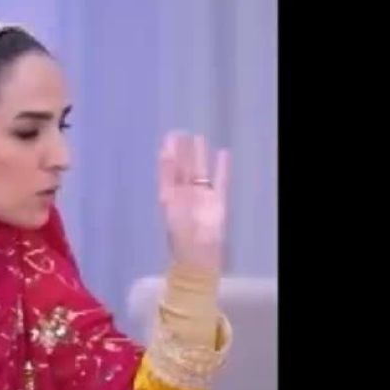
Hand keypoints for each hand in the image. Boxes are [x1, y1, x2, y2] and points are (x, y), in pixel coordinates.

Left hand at [158, 131, 229, 270]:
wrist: (197, 257)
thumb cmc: (180, 236)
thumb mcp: (170, 204)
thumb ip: (169, 179)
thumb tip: (166, 155)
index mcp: (169, 197)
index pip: (167, 172)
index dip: (168, 155)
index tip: (167, 138)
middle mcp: (184, 195)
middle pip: (183, 169)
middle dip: (182, 152)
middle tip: (181, 132)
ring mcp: (202, 198)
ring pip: (201, 172)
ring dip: (200, 156)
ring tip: (200, 138)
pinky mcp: (218, 203)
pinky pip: (221, 182)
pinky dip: (222, 168)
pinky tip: (223, 154)